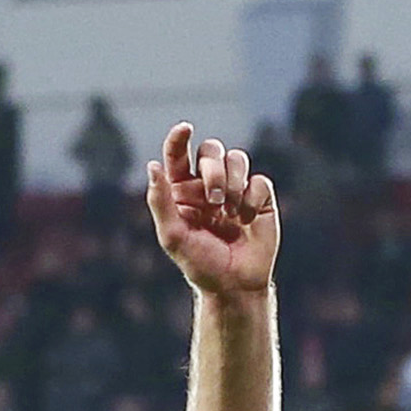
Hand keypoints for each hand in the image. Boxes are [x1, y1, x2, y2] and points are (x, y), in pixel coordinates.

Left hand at [142, 123, 278, 299]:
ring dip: (232, 184)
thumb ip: (160, 201)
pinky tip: (246, 220)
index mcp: (182, 192)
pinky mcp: (259, 196)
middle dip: (214, 171)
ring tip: (230, 213)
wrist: (234, 283)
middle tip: (214, 200)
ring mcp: (234, 189)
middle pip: (212, 150)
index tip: (184, 128)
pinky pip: (258, 180)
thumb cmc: (199, 263)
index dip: (179, 138)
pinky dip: (251, 199)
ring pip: (237, 159)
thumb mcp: (172, 236)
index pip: (178, 156)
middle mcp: (207, 185)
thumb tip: (152, 166)